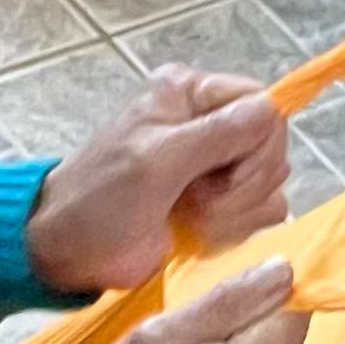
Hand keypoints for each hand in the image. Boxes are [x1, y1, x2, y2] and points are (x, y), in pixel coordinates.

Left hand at [25, 67, 289, 295]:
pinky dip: (236, 229)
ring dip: (235, 211)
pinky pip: (262, 212)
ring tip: (189, 216)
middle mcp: (210, 122)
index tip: (221, 174)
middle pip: (273, 146)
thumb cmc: (100, 199)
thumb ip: (217, 133)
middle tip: (194, 199)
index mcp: (191, 92)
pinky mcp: (223, 205)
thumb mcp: (156, 160)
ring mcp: (218, 165)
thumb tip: (272, 110)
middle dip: (241, 184)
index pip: (264, 105)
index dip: (256, 145)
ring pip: (272, 183)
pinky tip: (199, 232)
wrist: (70, 251)